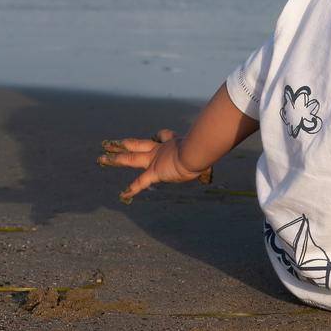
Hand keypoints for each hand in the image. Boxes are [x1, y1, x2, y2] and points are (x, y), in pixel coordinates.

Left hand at [97, 129, 212, 203]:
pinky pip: (140, 183)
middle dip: (125, 144)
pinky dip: (132, 190)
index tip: (159, 135)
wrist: (196, 152)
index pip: (163, 136)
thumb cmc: (204, 148)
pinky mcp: (153, 171)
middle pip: (138, 144)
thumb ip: (214, 141)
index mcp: (173, 143)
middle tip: (113, 143)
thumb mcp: (209, 144)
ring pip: (129, 158)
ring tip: (101, 159)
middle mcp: (160, 149)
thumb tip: (229, 135)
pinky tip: (123, 196)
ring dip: (114, 159)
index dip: (161, 135)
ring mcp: (154, 159)